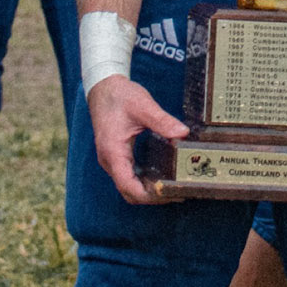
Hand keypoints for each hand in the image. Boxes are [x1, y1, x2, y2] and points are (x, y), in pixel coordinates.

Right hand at [87, 75, 187, 203]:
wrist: (103, 88)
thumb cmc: (119, 96)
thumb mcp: (143, 105)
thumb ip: (162, 121)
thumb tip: (183, 133)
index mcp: (113, 152)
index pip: (129, 187)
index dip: (149, 195)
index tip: (169, 193)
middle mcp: (110, 161)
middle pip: (129, 192)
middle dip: (152, 197)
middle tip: (176, 193)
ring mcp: (112, 160)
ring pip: (128, 187)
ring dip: (148, 192)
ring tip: (172, 188)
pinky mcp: (116, 157)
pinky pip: (129, 177)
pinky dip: (143, 182)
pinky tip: (160, 176)